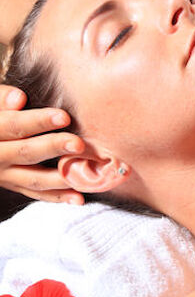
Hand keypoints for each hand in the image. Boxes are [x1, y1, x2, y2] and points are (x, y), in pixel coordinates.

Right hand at [0, 85, 84, 203]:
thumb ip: (1, 98)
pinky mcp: (15, 185)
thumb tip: (19, 99)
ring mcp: (4, 175)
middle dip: (53, 148)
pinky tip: (79, 198)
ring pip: (33, 179)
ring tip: (83, 174)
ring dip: (59, 178)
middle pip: (26, 153)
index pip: (13, 126)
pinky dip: (57, 197)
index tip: (64, 117)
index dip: (38, 122)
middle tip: (78, 144)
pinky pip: (36, 194)